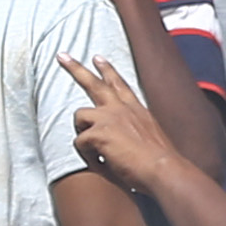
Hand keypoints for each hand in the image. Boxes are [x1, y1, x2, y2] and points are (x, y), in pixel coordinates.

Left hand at [64, 53, 170, 192]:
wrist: (163, 169)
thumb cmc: (159, 163)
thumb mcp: (150, 139)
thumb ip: (133, 134)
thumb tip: (121, 143)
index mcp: (136, 110)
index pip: (119, 84)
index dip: (107, 70)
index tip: (97, 58)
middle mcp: (121, 109)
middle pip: (94, 83)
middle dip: (75, 68)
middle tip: (62, 56)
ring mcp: (109, 118)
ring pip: (79, 115)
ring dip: (82, 132)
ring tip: (94, 150)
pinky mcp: (98, 132)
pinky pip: (80, 142)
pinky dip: (87, 156)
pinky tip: (101, 164)